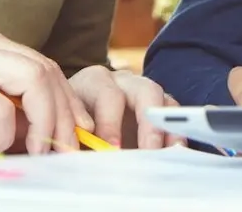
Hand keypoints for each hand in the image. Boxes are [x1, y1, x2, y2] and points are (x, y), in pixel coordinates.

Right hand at [0, 19, 94, 155]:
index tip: (79, 133)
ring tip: (36, 151)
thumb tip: (52, 131)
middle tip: (65, 149)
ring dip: (44, 123)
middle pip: (46, 70)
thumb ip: (1, 108)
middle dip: (65, 114)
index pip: (42, 64)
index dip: (67, 100)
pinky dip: (1, 135)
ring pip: (33, 81)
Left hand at [68, 65, 182, 149]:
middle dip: (149, 123)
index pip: (108, 95)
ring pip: (163, 101)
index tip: (112, 149)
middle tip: (149, 150)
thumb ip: (71, 141)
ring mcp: (144, 91)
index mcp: (94, 82)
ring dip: (169, 128)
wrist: (77, 115)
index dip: (111, 122)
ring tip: (171, 152)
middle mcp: (123, 81)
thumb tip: (73, 160)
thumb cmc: (70, 122)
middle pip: (145, 91)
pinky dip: (175, 132)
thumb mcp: (65, 128)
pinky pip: (172, 114)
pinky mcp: (157, 105)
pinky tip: (175, 151)